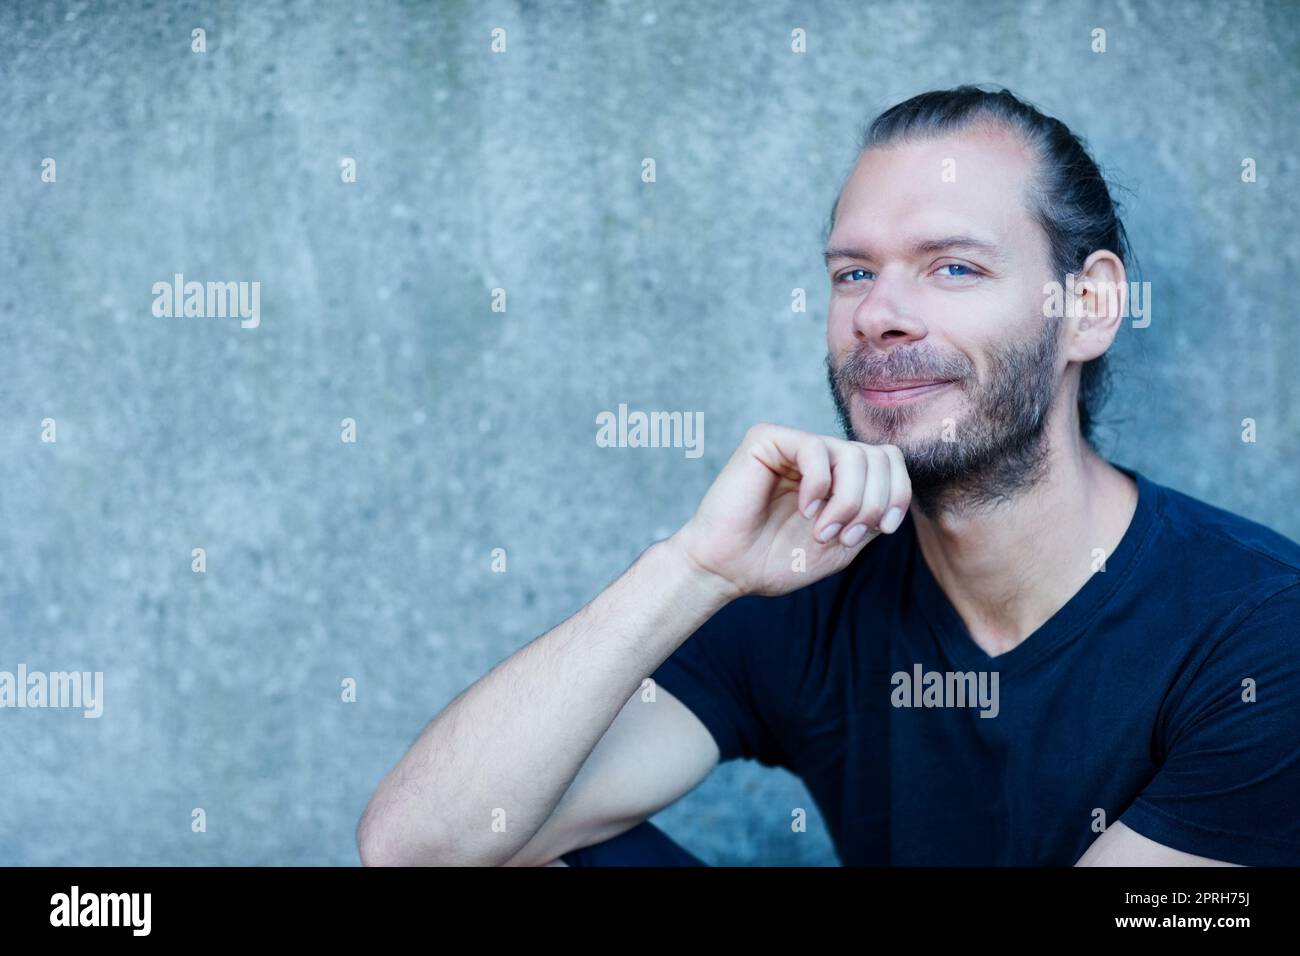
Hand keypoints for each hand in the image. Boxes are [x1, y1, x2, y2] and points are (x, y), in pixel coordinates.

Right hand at [670, 423, 910, 597]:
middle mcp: (821, 454)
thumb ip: (873, 515)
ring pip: (853, 454)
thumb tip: (897, 492)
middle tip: (842, 537)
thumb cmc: (778, 560)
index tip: (880, 530)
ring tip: (821, 530)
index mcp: (840, 475)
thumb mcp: (844, 543)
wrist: (729, 570)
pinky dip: (818, 486)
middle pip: (879, 456)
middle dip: (871, 504)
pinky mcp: (768, 439)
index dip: (896, 494)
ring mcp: (796, 444)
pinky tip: (804, 509)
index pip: (889, 461)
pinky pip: (816, 450)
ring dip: (847, 502)